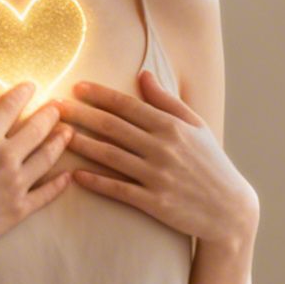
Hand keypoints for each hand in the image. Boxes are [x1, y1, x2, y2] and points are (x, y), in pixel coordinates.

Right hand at [0, 75, 74, 271]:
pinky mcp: (19, 209)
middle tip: (59, 107)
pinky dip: (59, 184)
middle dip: (49, 115)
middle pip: (36, 129)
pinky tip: (68, 177)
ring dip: (59, 143)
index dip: (23, 93)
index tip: (32, 86)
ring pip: (47, 158)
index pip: (10, 106)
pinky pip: (46, 194)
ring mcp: (16, 183)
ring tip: (69, 133)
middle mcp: (6, 155)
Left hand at [53, 69, 258, 249]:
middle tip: (54, 107)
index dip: (100, 95)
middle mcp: (163, 148)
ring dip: (81, 144)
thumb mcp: (196, 126)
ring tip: (58, 136)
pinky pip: (119, 189)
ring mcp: (158, 176)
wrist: (230, 209)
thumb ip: (167, 101)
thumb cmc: (212, 163)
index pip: (128, 105)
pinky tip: (75, 175)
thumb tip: (143, 74)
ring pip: (111, 156)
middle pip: (113, 127)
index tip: (76, 86)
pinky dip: (96, 181)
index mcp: (172, 126)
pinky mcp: (155, 202)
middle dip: (81, 114)